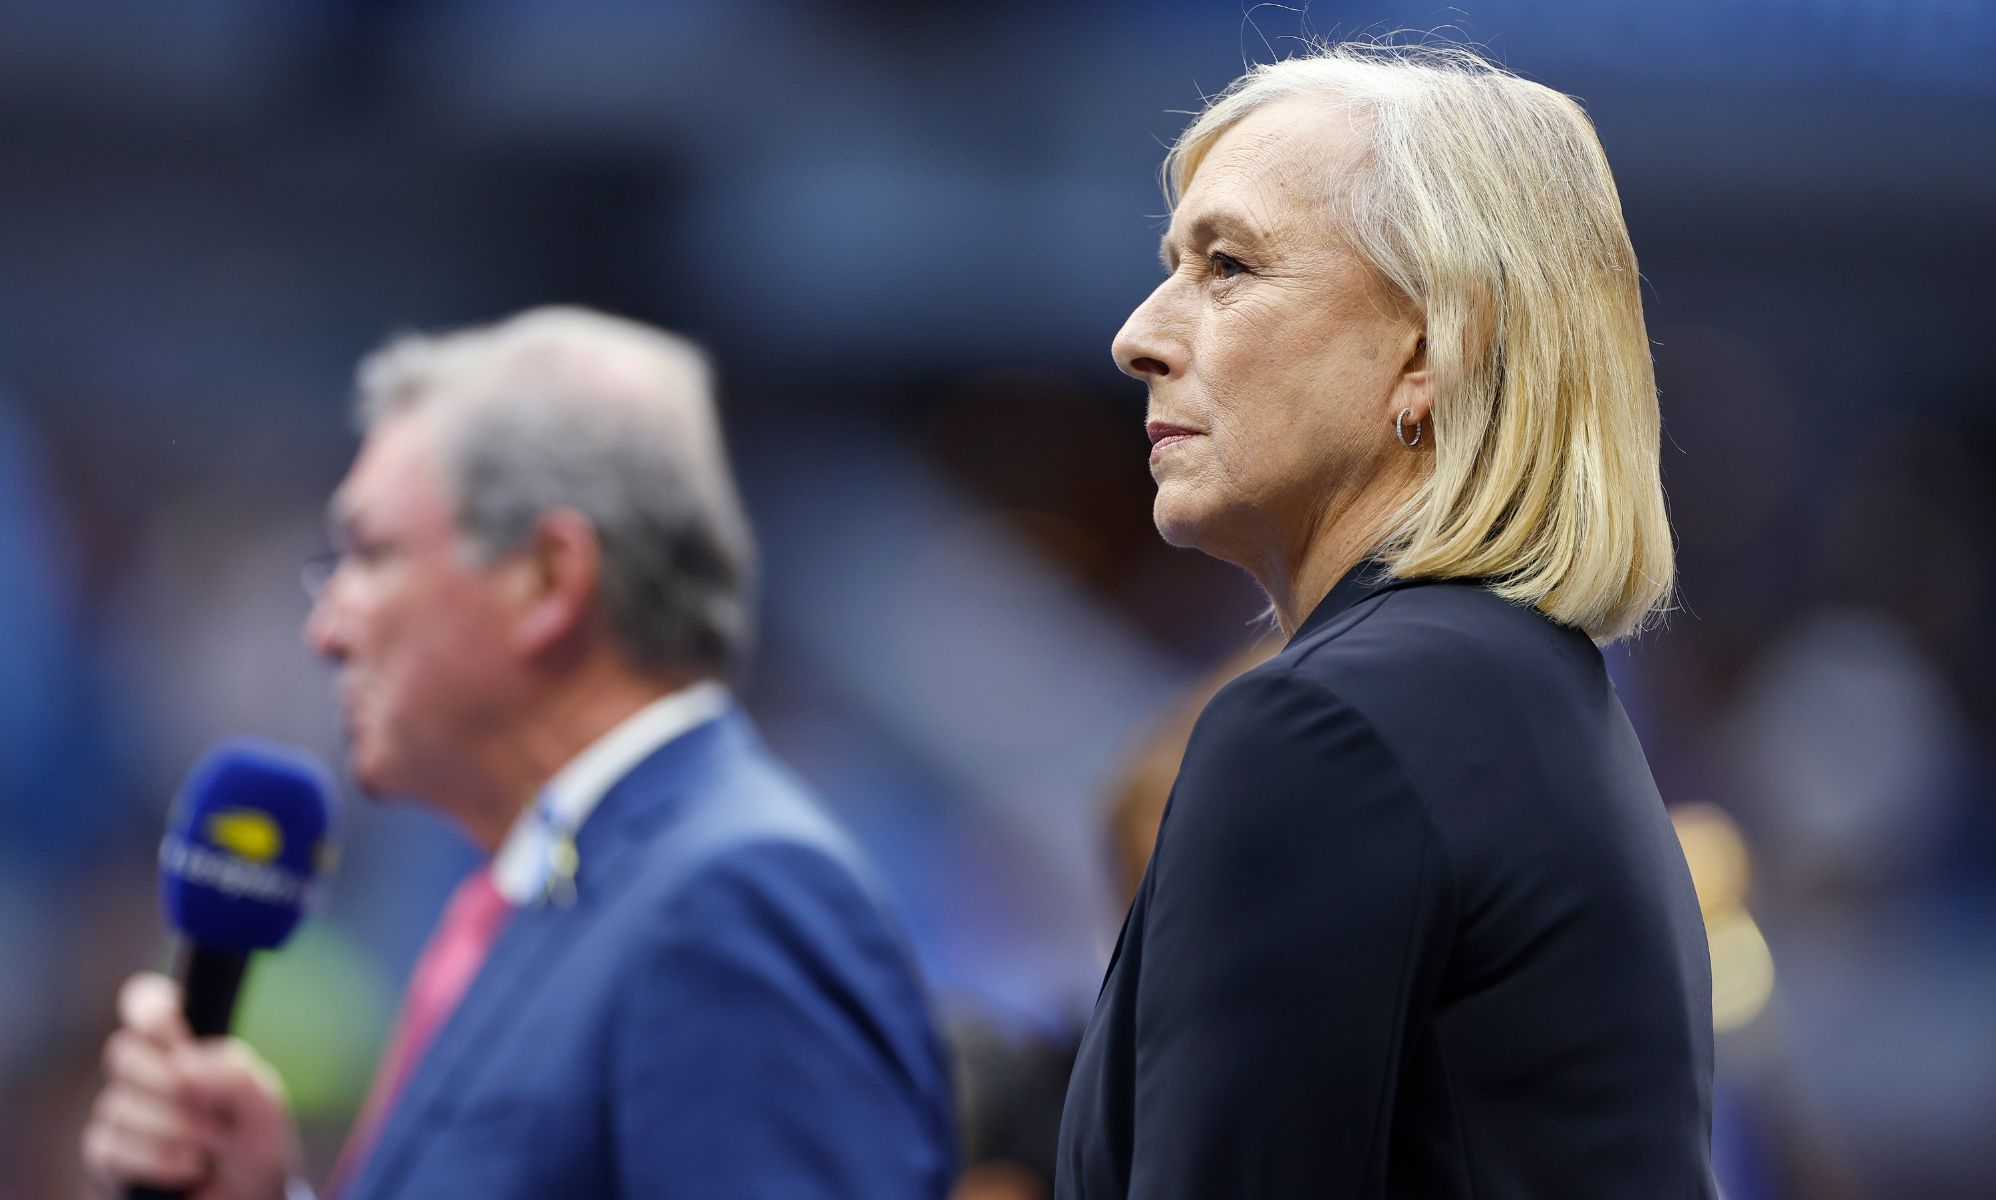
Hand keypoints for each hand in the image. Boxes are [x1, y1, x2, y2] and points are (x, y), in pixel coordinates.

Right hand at [81, 973, 301, 1199]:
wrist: (248, 1198)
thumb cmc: (255, 1143)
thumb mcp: (263, 1104)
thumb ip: (232, 1075)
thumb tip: (183, 1065)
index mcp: (185, 1049)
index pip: (145, 1005)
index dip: (147, 1005)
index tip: (169, 1018)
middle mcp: (145, 1075)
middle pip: (121, 1053)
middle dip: (169, 1084)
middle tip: (211, 1110)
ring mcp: (121, 1115)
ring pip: (117, 1106)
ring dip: (173, 1130)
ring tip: (210, 1148)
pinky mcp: (107, 1156)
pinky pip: (110, 1148)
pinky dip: (157, 1160)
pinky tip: (189, 1168)